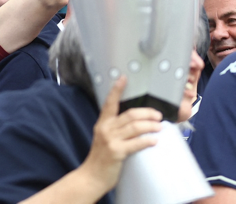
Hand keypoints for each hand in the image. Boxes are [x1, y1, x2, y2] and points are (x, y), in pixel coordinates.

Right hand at [80, 77, 161, 194]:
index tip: (124, 78)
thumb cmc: (102, 157)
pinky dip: (147, 140)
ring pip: (135, 127)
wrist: (93, 176)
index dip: (117, 90)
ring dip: (150, 126)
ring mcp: (110, 140)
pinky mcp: (116, 151)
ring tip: (160, 127)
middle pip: (129, 114)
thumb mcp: (106, 138)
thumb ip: (117, 129)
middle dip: (146, 113)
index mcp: (102, 123)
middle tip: (158, 115)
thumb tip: (137, 122)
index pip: (110, 103)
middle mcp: (105, 128)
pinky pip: (136, 143)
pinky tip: (155, 141)